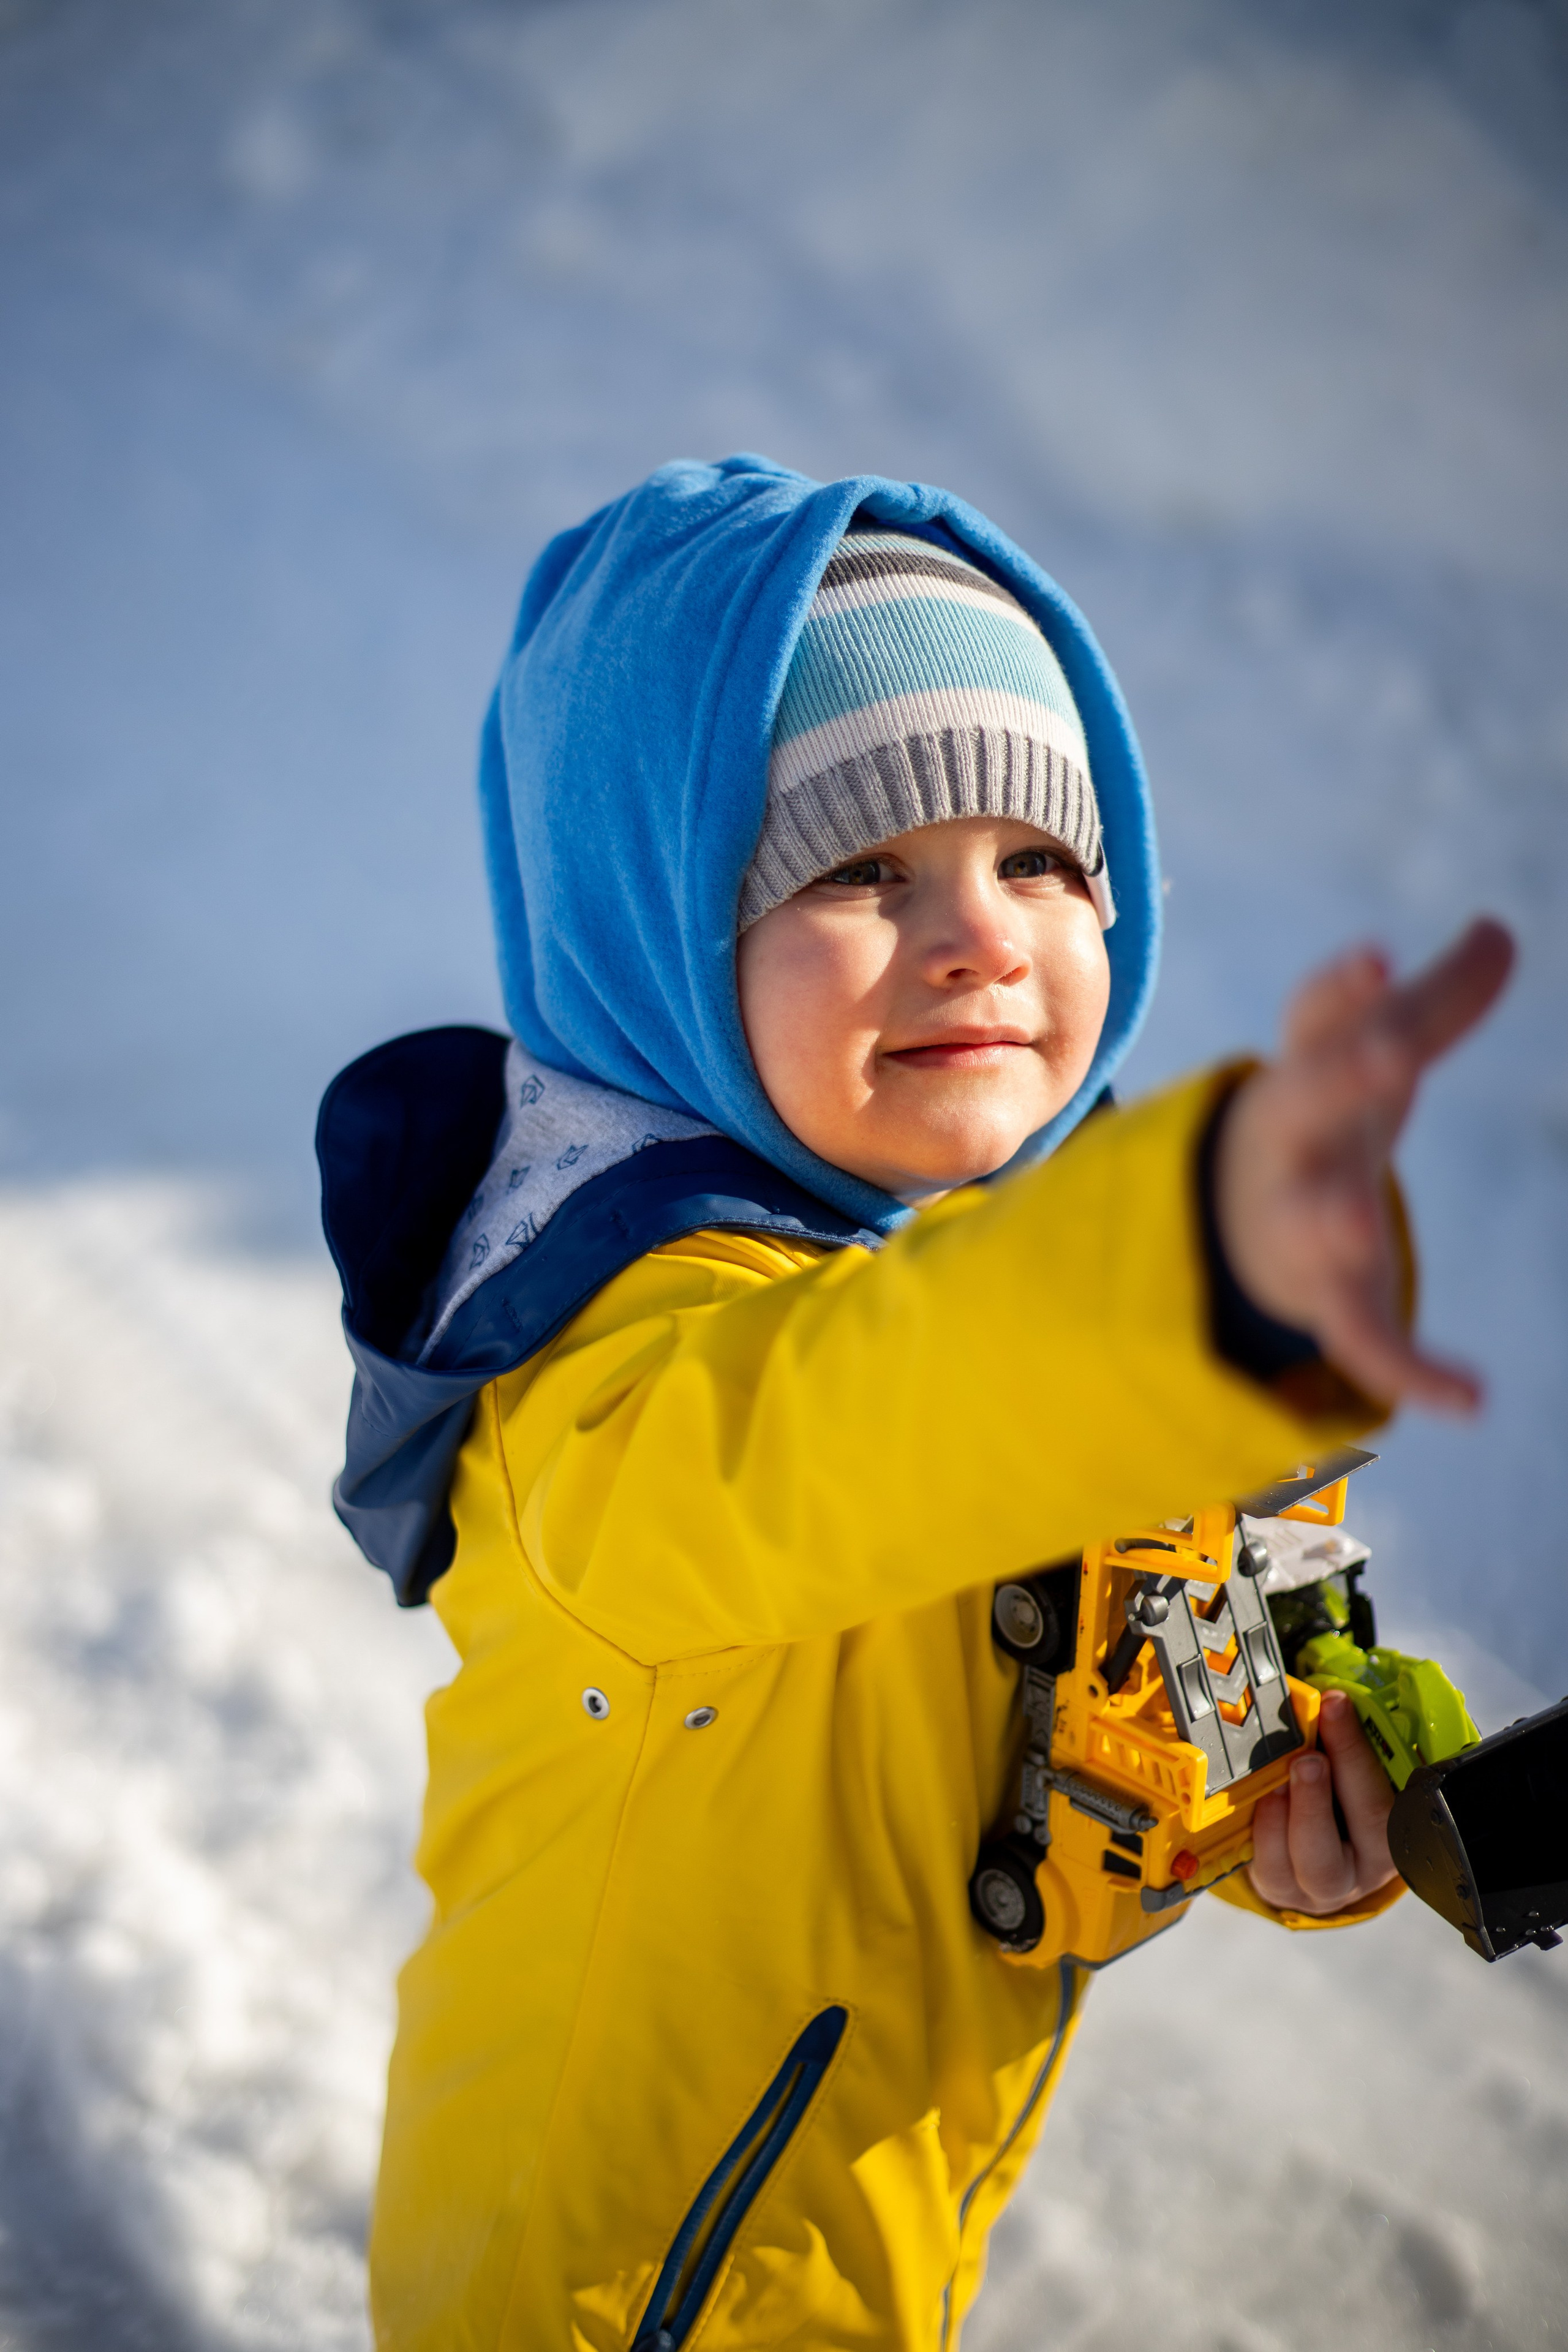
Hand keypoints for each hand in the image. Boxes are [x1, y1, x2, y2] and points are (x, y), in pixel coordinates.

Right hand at [1215, 918, 1514, 1412]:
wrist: (1234, 1225)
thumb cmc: (1325, 1119)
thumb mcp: (1371, 1055)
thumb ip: (1436, 1000)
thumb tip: (1501, 929)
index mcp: (1308, 1070)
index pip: (1319, 1019)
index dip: (1343, 991)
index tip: (1376, 961)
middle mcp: (1293, 1141)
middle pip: (1308, 1105)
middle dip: (1343, 1077)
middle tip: (1391, 1051)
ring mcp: (1298, 1223)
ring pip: (1312, 1223)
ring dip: (1333, 1221)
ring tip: (1360, 1227)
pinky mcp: (1326, 1301)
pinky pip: (1360, 1339)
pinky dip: (1410, 1373)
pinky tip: (1471, 1399)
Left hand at [1246, 1690, 1397, 1914]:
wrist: (1310, 1860)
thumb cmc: (1335, 1804)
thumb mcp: (1349, 1772)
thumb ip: (1343, 1739)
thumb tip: (1320, 1692)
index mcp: (1397, 1825)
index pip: (1391, 1789)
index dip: (1360, 1748)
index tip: (1335, 1704)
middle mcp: (1369, 1863)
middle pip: (1364, 1831)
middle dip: (1337, 1786)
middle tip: (1307, 1757)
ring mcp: (1326, 1886)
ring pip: (1317, 1864)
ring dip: (1296, 1813)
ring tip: (1278, 1779)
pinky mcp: (1283, 1891)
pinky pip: (1273, 1870)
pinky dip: (1265, 1833)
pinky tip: (1259, 1800)